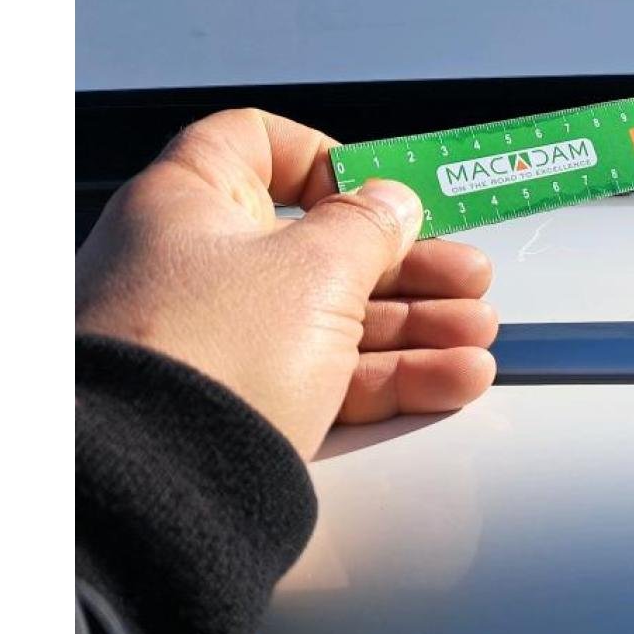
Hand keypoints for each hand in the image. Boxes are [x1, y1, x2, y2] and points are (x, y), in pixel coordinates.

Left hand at [76, 109, 498, 457]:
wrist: (159, 489)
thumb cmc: (210, 355)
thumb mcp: (315, 268)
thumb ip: (367, 226)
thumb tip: (389, 203)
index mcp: (188, 204)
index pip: (254, 143)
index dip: (329, 160)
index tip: (384, 192)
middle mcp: (193, 267)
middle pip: (319, 243)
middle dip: (407, 262)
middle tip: (464, 274)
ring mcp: (216, 341)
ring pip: (333, 315)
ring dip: (416, 321)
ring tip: (475, 332)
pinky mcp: (240, 405)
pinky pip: (326, 376)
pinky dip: (390, 375)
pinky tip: (451, 378)